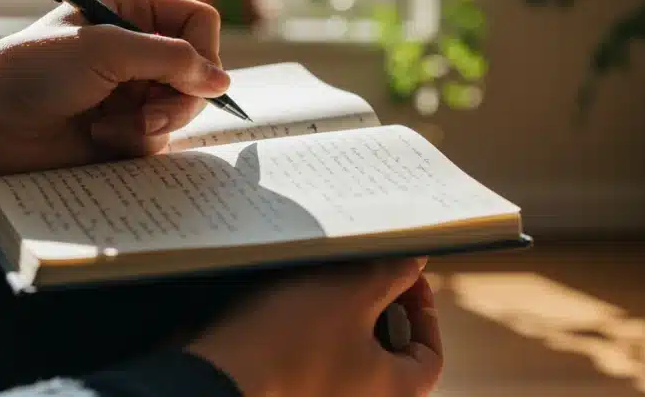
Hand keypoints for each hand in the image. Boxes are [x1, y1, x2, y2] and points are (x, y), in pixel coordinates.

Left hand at [0, 0, 230, 186]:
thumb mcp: (105, 51)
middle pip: (200, 72)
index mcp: (132, 11)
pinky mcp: (123, 129)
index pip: (200, 23)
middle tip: (146, 113)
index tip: (188, 76)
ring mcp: (132, 90)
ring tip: (111, 127)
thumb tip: (223, 81)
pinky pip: (159, 139)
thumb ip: (171, 59)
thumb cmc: (31, 73)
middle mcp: (137, 48)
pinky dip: (134, 142)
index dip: (203, 52)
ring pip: (184, 110)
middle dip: (178, 98)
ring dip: (153, 123)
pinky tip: (97, 137)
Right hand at [186, 258, 443, 396]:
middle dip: (377, 306)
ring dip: (341, 313)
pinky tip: (292, 296)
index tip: (403, 276)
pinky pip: (312, 358)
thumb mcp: (352, 294)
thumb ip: (392, 274)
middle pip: (388, 352)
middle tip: (362, 268)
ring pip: (347, 352)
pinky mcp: (288, 389)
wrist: (215, 377)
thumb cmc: (292, 342)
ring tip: (324, 275)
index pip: (429, 355)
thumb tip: (414, 261)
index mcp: (395, 393)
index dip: (422, 310)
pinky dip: (311, 330)